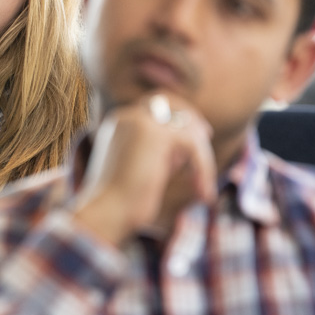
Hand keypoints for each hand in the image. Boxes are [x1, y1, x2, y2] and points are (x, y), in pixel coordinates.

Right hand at [73, 93, 216, 244]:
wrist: (108, 212)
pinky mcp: (157, 134)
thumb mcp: (138, 170)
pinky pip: (194, 145)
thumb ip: (156, 153)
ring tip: (202, 189)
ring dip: (202, 157)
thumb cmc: (121, 202)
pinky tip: (202, 192)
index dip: (177, 114)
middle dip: (191, 117)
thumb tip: (184, 150)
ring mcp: (142, 122)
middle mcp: (128, 116)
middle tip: (207, 136)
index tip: (197, 133)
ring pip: (188, 128)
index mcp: (119, 123)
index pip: (154, 105)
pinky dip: (204, 168)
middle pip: (170, 102)